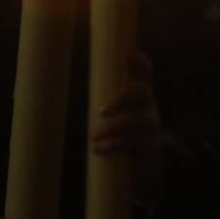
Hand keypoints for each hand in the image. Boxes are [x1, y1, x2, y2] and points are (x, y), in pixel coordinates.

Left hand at [89, 51, 163, 200]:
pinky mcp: (150, 145)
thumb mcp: (118, 109)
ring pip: (138, 121)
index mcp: (139, 94)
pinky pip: (135, 143)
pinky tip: (97, 149)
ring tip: (92, 137)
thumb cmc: (124, 130)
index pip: (144, 72)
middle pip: (141, 93)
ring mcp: (152, 125)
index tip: (125, 57)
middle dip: (120, 100)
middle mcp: (149, 105)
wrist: (144, 161)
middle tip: (99, 111)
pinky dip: (114, 146)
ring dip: (113, 128)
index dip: (139, 62)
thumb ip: (103, 93)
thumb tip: (67, 75)